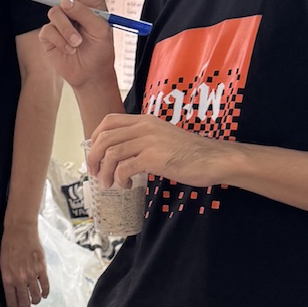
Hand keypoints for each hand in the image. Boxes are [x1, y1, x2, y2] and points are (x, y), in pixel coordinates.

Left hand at [0, 217, 49, 306]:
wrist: (20, 231)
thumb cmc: (9, 246)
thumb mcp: (3, 264)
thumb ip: (8, 278)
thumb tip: (13, 291)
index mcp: (8, 279)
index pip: (11, 301)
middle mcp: (20, 279)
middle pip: (24, 302)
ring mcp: (32, 275)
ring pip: (36, 296)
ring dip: (35, 301)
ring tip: (34, 302)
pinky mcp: (42, 269)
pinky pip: (45, 286)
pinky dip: (45, 293)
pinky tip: (44, 295)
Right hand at [26, 0, 115, 92]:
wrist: (89, 73)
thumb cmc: (101, 50)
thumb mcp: (103, 29)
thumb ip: (86, 12)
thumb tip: (63, 2)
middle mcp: (73, 3)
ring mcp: (58, 17)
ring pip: (57, 11)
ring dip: (69, 29)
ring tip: (78, 42)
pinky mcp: (48, 32)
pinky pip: (50, 29)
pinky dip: (62, 40)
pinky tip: (69, 48)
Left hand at [87, 113, 230, 188]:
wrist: (214, 159)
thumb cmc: (191, 153)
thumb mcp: (163, 138)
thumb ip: (144, 140)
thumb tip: (123, 155)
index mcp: (146, 120)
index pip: (109, 120)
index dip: (95, 136)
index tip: (94, 153)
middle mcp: (145, 127)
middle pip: (105, 137)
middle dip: (94, 157)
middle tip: (94, 172)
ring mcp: (149, 141)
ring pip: (112, 153)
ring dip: (105, 172)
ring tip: (109, 183)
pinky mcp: (154, 158)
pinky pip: (124, 168)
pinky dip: (120, 179)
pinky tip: (126, 185)